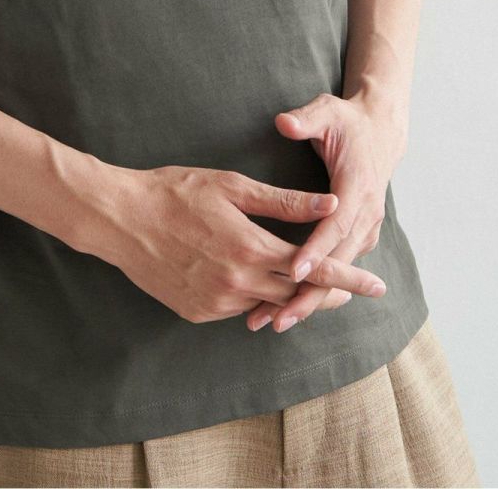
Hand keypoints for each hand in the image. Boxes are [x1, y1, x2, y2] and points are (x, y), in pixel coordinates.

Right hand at [99, 163, 388, 324]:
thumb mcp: (232, 186)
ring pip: (267, 303)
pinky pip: (238, 307)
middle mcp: (238, 284)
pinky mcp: (197, 312)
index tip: (377, 285)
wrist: (120, 218)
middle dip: (326, 292)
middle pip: (297, 296)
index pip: (313, 268)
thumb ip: (284, 202)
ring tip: (306, 280)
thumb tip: (329, 204)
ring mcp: (216, 303)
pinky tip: (252, 277)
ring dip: (288, 294)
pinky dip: (253, 294)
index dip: (348, 278)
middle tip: (352, 288)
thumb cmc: (176, 191)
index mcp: (251, 249)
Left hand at [245, 90, 404, 332]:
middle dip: (309, 293)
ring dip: (310, 299)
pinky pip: (339, 267)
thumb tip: (284, 123)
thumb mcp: (327, 111)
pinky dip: (317, 289)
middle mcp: (367, 214)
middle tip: (276, 318)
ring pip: (339, 272)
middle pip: (338, 262)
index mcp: (358, 187)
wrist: (380, 133)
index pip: (336, 225)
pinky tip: (289, 307)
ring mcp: (366, 228)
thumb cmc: (347, 122)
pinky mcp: (359, 236)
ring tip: (274, 321)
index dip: (316, 250)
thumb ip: (305, 118)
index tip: (292, 271)